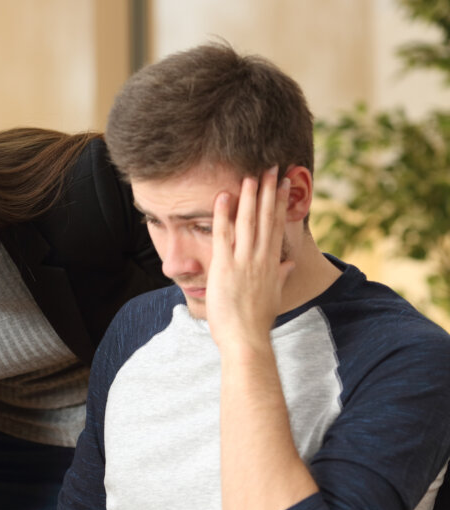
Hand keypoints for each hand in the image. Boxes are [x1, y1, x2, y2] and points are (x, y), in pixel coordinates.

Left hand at [206, 166, 295, 352]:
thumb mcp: (273, 295)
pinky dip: (223, 215)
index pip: (276, 225)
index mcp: (271, 263)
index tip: (284, 183)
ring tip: (252, 175)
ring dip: (250, 197)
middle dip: (269, 191)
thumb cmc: (256, 322)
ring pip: (247, 222)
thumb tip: (289, 263)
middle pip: (265, 218)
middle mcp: (260, 258)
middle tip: (272, 167)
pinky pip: (223, 235)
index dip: (279, 202)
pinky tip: (223, 196)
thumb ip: (280, 275)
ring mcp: (243, 262)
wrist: (246, 339)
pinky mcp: (225, 267)